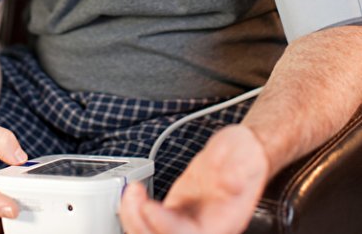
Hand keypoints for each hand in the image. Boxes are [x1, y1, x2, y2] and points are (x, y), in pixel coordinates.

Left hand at [119, 125, 268, 233]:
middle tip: (133, 195)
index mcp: (224, 221)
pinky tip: (135, 192)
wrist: (241, 152)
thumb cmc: (246, 155)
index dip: (165, 225)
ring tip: (132, 192)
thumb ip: (239, 170)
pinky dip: (135, 210)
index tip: (149, 206)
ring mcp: (185, 222)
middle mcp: (203, 228)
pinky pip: (149, 221)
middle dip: (141, 224)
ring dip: (134, 218)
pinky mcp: (173, 212)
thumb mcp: (246, 155)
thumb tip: (232, 182)